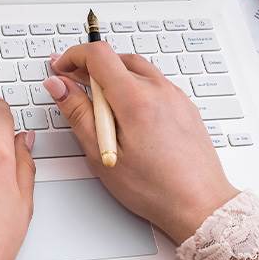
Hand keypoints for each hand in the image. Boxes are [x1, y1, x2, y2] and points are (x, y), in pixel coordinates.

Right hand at [44, 43, 238, 243]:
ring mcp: (174, 96)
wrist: (200, 205)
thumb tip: (59, 85)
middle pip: (117, 58)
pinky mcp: (184, 105)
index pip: (98, 54)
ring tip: (99, 104)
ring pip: (136, 68)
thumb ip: (77, 113)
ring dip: (112, 75)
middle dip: (90, 67)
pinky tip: (126, 113)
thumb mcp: (101, 155)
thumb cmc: (154, 188)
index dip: (73, 56)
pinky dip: (133, 86)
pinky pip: (153, 82)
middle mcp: (158, 90)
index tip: (61, 68)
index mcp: (135, 99)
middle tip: (73, 86)